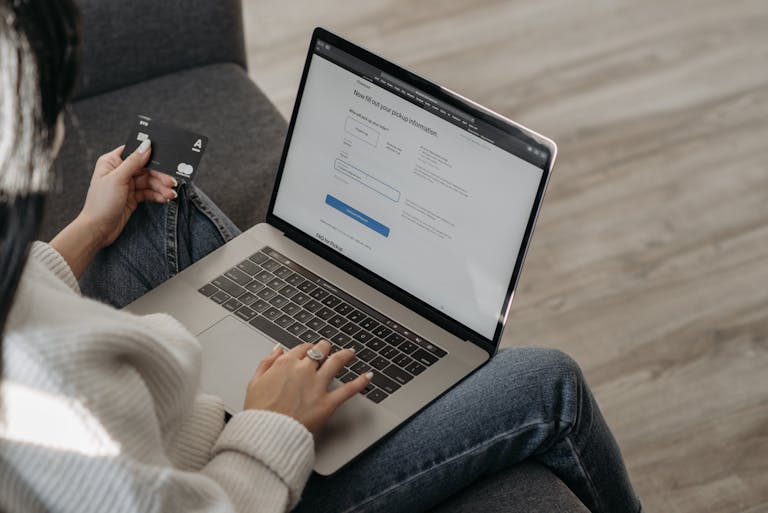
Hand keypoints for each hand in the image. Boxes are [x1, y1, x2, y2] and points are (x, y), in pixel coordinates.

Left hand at [77, 141, 176, 248]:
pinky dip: (157, 195)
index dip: (150, 154)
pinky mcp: (133, 197)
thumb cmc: (101, 203)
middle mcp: (120, 171)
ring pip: (150, 182)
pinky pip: (149, 193)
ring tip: (170, 195)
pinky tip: (164, 199)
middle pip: (146, 168)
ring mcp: (127, 185)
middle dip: (160, 176)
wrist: (98, 229)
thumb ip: (133, 162)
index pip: (135, 152)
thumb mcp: (118, 179)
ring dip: (161, 188)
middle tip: (171, 183)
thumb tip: (146, 145)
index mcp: (112, 162)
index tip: (165, 158)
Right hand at [243, 340, 372, 433]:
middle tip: (328, 349)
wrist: (266, 434)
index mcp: (285, 364)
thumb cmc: (258, 413)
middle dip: (325, 348)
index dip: (308, 348)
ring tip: (351, 352)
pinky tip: (368, 376)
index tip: (310, 350)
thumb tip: (278, 349)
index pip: (302, 348)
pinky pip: (349, 389)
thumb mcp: (254, 383)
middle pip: (320, 351)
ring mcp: (317, 385)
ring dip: (345, 355)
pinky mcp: (328, 402)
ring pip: (336, 362)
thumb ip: (267, 362)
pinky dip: (361, 382)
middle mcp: (303, 370)